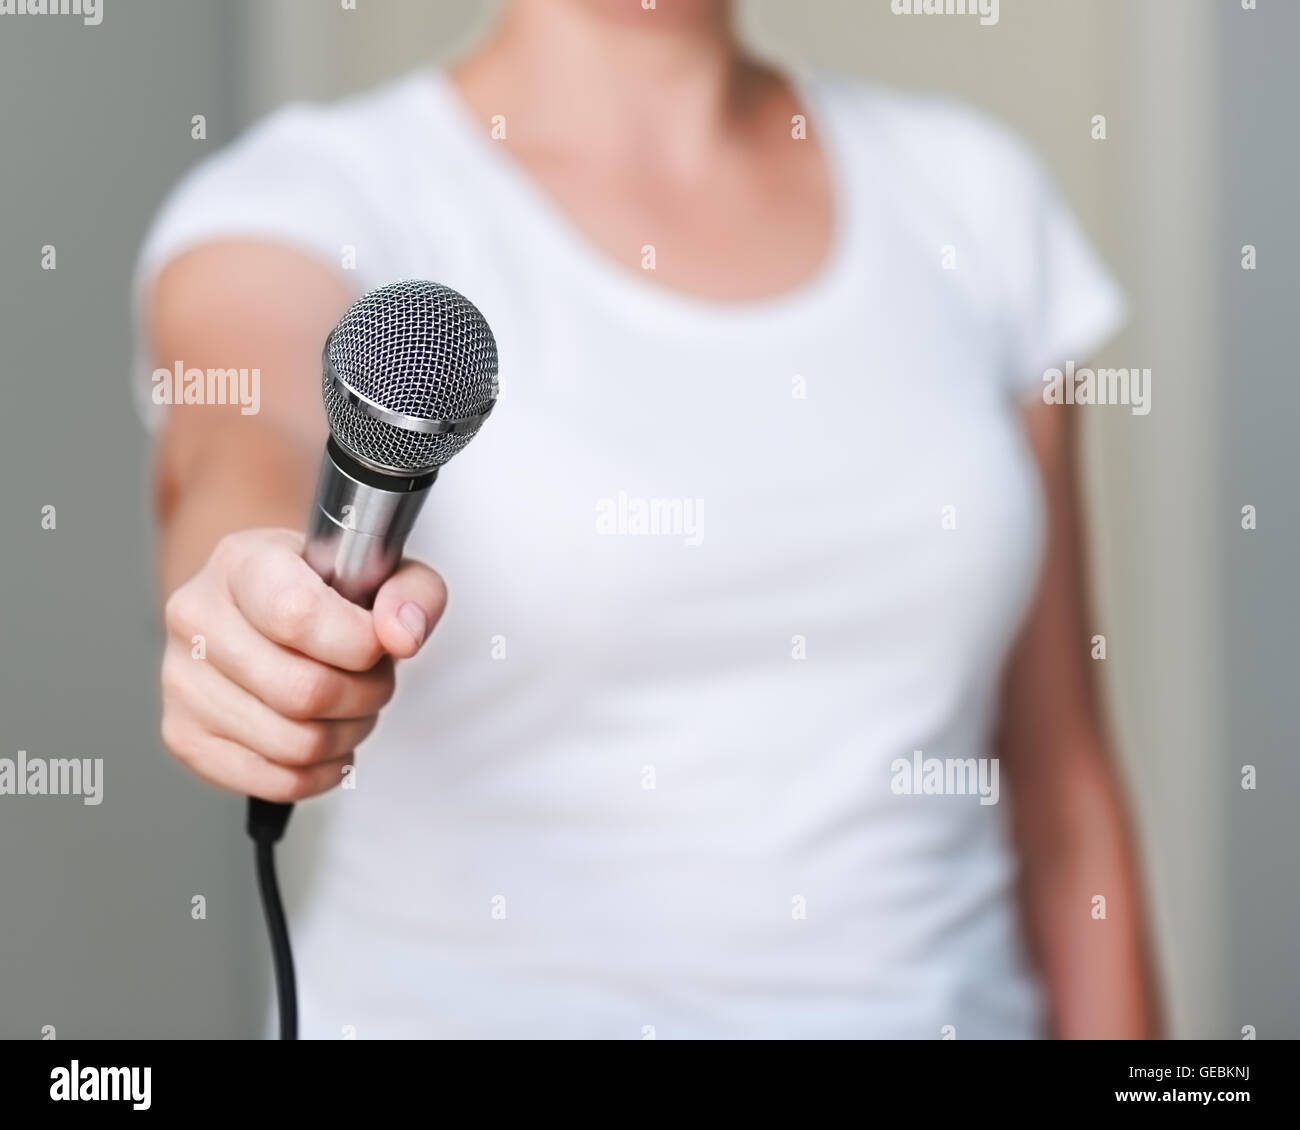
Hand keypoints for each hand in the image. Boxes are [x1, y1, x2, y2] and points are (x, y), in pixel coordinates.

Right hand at [160, 528, 444, 801]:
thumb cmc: (321, 589)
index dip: (358, 644)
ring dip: (346, 734)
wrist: (263, 607)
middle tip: (371, 677)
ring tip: (349, 704)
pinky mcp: (185, 737)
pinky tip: (326, 738)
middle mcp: (196, 617)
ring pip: (295, 744)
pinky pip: (275, 781)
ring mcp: (181, 681)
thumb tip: (401, 636)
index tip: (378, 643)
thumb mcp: (379, 569)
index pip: (298, 616)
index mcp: (241, 562)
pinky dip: (321, 772)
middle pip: (304, 692)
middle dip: (365, 694)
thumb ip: (412, 591)